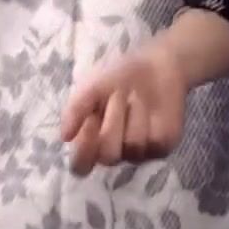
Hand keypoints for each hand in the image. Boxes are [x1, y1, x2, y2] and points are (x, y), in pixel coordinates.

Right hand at [61, 41, 188, 175]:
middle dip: (112, 124)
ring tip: (135, 97)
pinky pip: (156, 142)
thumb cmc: (120, 76)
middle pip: (108, 157)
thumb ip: (76, 109)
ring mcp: (139, 152)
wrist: (156, 63)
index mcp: (91, 141)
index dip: (84, 148)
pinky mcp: (163, 146)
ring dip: (133, 116)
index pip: (80, 165)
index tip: (90, 122)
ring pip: (133, 147)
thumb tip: (65, 137)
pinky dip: (153, 121)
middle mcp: (114, 151)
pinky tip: (154, 108)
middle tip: (117, 97)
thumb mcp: (92, 86)